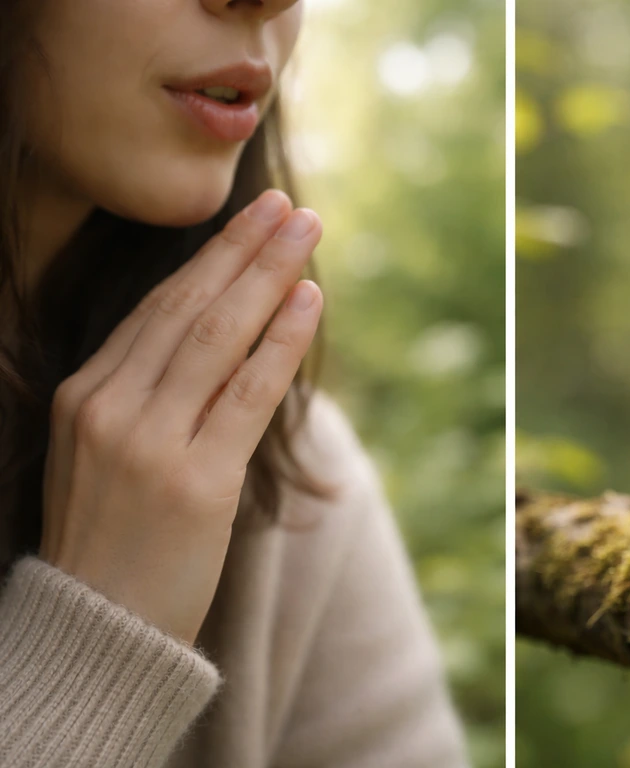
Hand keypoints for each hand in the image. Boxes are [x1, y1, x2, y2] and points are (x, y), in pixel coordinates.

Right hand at [37, 189, 322, 645]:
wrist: (97, 630)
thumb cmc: (112, 543)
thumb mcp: (105, 456)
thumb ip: (146, 397)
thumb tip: (221, 344)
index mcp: (81, 395)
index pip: (156, 311)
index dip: (207, 261)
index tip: (246, 222)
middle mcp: (108, 408)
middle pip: (187, 308)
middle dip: (242, 250)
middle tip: (286, 205)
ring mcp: (149, 443)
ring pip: (218, 336)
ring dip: (269, 275)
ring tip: (306, 229)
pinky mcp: (196, 481)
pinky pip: (249, 393)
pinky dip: (282, 341)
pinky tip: (310, 299)